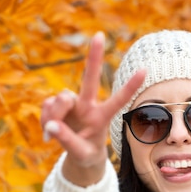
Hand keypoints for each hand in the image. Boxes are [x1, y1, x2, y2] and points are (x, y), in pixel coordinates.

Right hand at [40, 32, 145, 185]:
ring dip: (54, 114)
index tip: (145, 70)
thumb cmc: (86, 154)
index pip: (118, 100)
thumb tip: (51, 125)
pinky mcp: (55, 105)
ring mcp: (71, 104)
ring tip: (52, 133)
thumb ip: (67, 140)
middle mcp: (87, 105)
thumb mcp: (80, 153)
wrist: (78, 156)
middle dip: (93, 57)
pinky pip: (46, 106)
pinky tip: (48, 132)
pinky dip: (45, 120)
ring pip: (60, 99)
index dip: (130, 86)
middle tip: (99, 35)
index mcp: (101, 117)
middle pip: (89, 79)